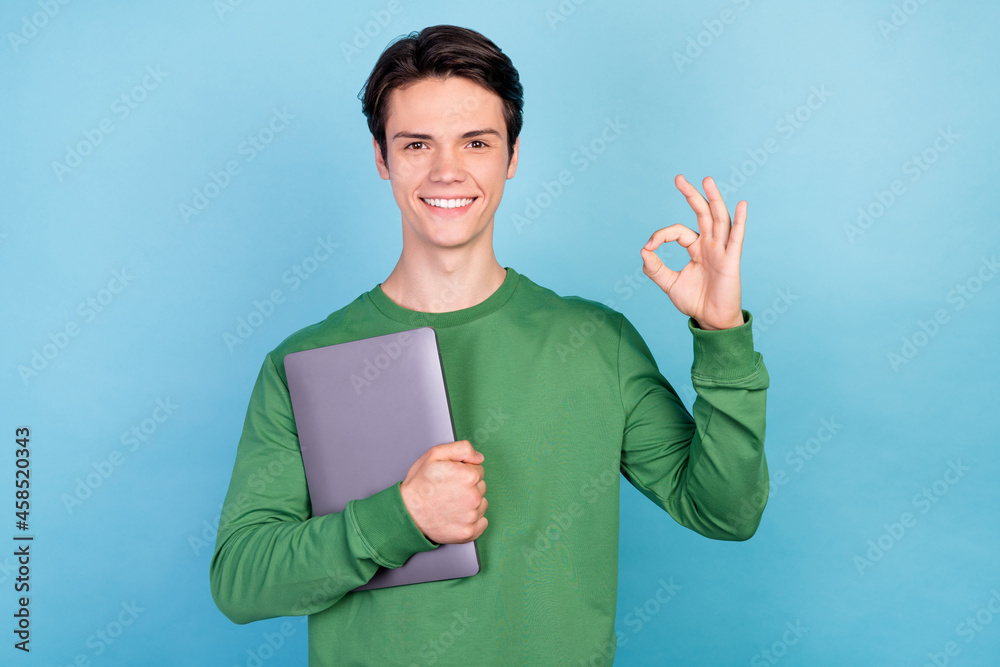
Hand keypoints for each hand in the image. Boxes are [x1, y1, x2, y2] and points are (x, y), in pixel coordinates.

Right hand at [399, 440, 487, 543]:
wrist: (407, 512)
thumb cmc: (419, 484)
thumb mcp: (435, 455)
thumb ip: (461, 448)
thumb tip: (479, 457)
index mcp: (468, 476)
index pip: (479, 470)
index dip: (464, 471)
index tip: (452, 477)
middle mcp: (473, 496)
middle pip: (481, 487)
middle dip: (468, 487)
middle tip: (449, 490)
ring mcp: (471, 516)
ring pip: (482, 504)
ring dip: (471, 503)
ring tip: (451, 503)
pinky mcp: (468, 532)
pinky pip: (482, 522)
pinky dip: (472, 520)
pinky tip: (457, 515)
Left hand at [639, 175, 745, 329]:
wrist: (711, 321)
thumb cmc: (695, 302)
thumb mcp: (669, 284)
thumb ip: (655, 268)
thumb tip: (643, 250)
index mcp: (696, 248)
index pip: (678, 232)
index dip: (661, 236)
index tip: (649, 247)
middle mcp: (710, 245)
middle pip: (701, 214)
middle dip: (691, 195)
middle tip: (678, 178)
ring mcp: (722, 251)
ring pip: (718, 219)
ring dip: (713, 199)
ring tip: (707, 180)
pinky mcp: (731, 261)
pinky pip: (737, 238)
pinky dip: (740, 221)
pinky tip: (741, 205)